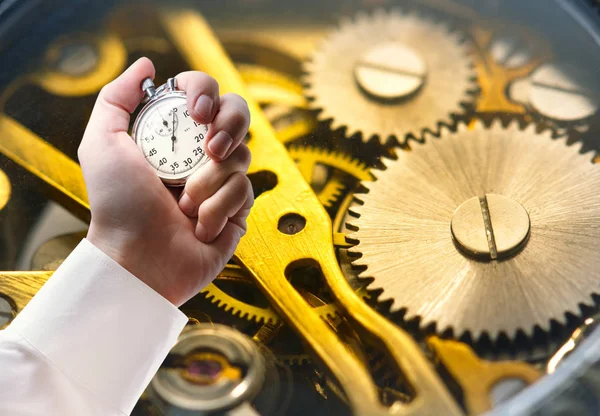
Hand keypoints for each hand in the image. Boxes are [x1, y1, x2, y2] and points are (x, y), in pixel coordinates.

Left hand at [78, 57, 252, 305]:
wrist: (138, 257)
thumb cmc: (118, 205)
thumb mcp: (103, 143)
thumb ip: (117, 98)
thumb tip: (146, 65)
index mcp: (173, 133)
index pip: (204, 93)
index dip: (206, 92)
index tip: (196, 112)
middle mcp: (200, 153)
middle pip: (239, 114)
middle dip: (230, 125)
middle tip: (210, 148)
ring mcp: (221, 181)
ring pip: (243, 155)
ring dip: (210, 180)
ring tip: (185, 203)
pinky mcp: (237, 209)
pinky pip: (246, 190)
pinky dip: (218, 208)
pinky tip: (197, 225)